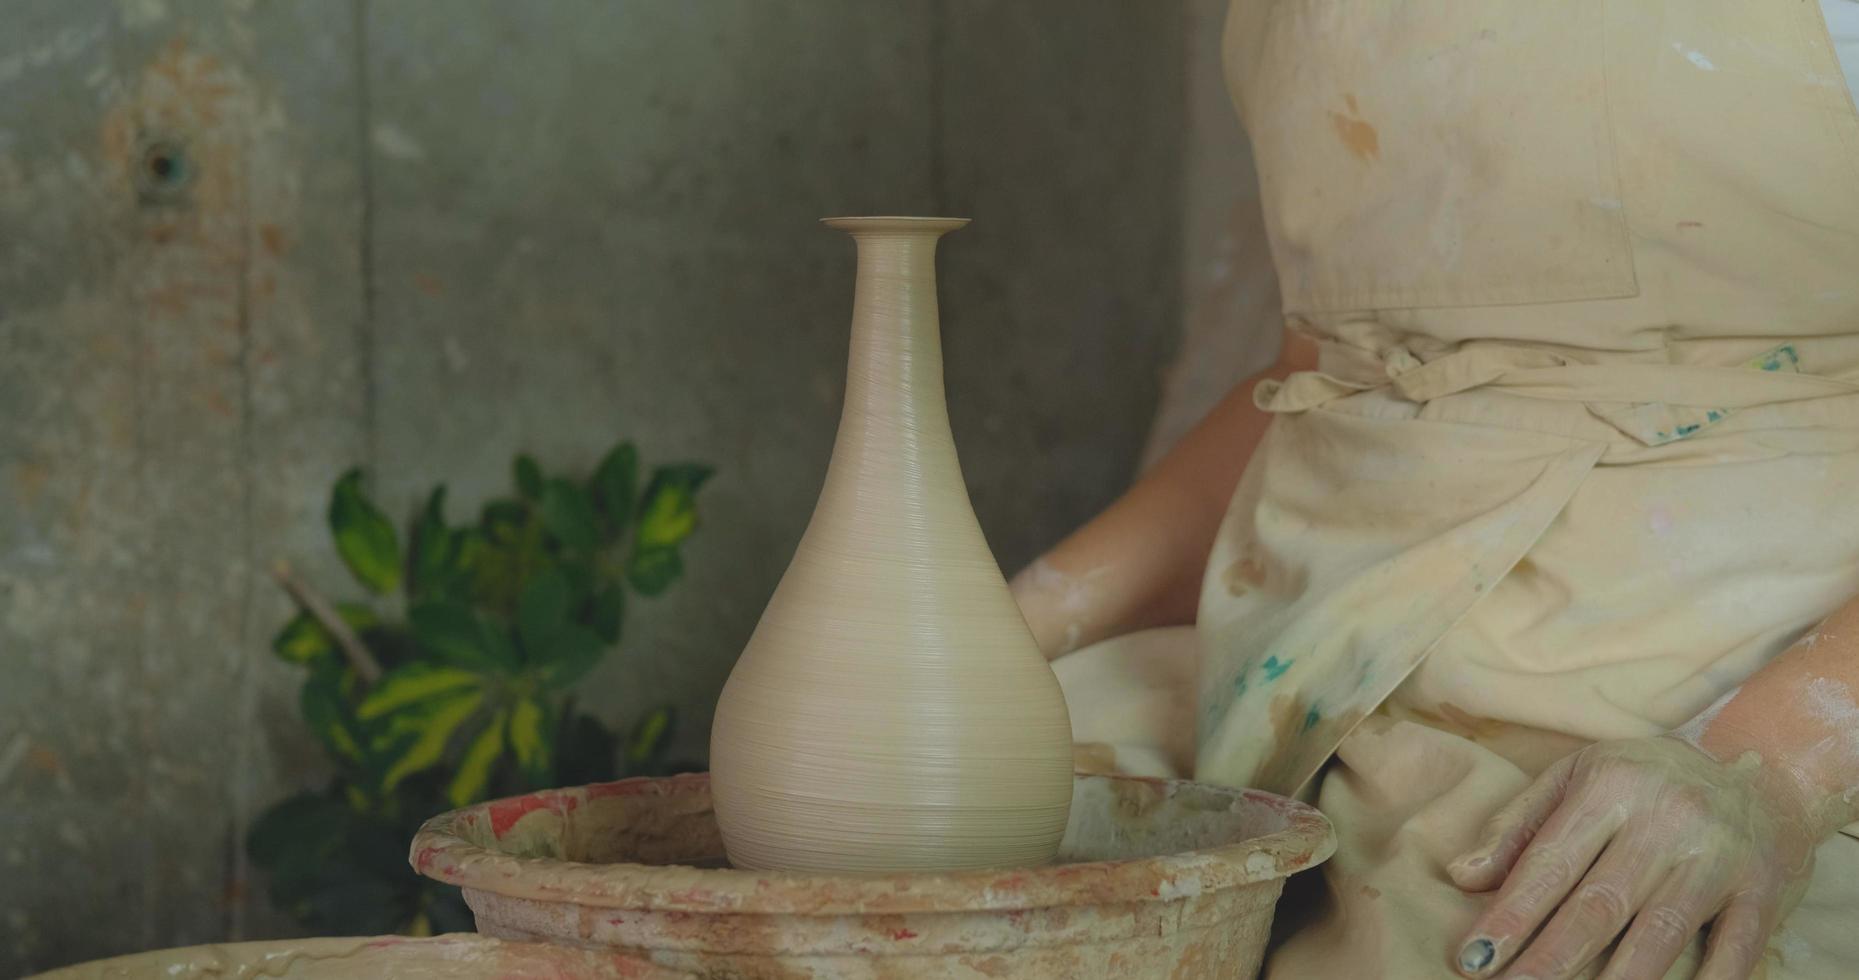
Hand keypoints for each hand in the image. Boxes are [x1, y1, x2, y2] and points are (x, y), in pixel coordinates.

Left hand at [1447, 736, 1819, 979]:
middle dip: (1550, 959)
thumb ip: (1518, 827)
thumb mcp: (1578, 778)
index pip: (1550, 863)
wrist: (1762, 775)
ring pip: (1659, 933)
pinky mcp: (1762, 892)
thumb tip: (1461, 876)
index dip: (1510, 916)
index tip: (1474, 959)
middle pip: (1599, 905)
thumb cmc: (1648, 782)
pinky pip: (1733, 949)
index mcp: (1612, 786)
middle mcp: (1667, 820)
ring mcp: (1718, 857)